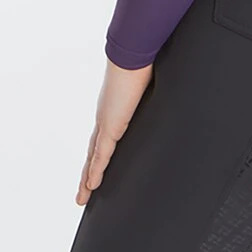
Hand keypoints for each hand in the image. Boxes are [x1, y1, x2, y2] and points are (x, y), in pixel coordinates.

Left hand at [76, 58, 154, 205]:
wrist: (134, 54)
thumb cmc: (142, 61)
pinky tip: (91, 187)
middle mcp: (106, 116)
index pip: (103, 136)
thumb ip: (154, 92)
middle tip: (83, 191)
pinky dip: (96, 172)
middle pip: (94, 151)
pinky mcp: (110, 126)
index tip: (95, 165)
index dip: (98, 153)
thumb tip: (169, 87)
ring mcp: (106, 122)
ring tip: (82, 197)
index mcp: (113, 107)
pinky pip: (101, 156)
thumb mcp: (150, 84)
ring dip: (87, 178)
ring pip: (93, 158)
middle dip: (88, 172)